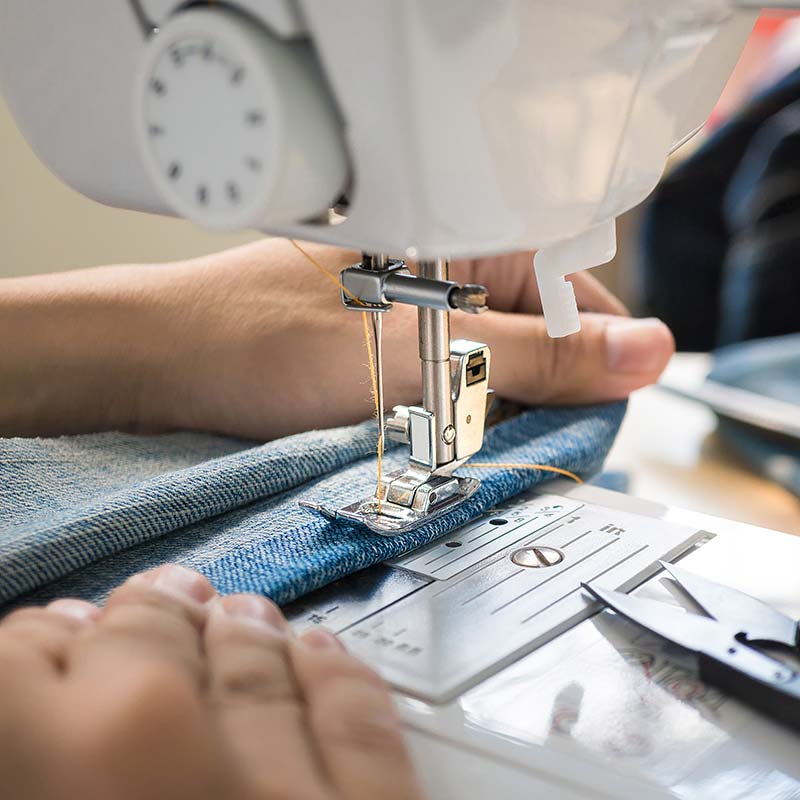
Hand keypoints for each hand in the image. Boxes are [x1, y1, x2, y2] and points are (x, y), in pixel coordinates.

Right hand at [0, 565, 421, 799]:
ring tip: (236, 607)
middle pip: (144, 642)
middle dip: (141, 615)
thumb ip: (33, 764)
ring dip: (239, 631)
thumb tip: (41, 717)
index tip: (52, 639)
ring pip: (252, 668)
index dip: (35, 647)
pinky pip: (356, 726)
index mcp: (53, 779)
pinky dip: (336, 679)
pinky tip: (322, 652)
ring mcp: (282, 799)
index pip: (18, 667)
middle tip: (150, 597)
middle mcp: (159, 770)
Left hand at [145, 239, 672, 438]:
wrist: (161, 366)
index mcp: (466, 239)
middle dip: (536, 397)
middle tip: (498, 440)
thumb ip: (533, 357)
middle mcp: (449, 269)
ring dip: (490, 413)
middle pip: (542, 336)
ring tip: (447, 440)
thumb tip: (646, 351)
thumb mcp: (413, 356)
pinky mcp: (393, 348)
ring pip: (498, 368)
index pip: (580, 295)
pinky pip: (454, 384)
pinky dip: (455, 419)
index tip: (582, 423)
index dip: (591, 361)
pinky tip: (426, 439)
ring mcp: (420, 310)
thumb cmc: (262, 342)